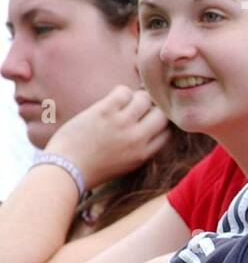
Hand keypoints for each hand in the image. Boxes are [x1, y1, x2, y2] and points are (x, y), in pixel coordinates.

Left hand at [45, 85, 170, 189]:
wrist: (65, 170)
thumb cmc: (91, 169)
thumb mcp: (126, 165)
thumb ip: (141, 149)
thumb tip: (148, 126)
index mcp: (144, 154)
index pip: (168, 132)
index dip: (162, 124)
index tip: (152, 121)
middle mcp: (137, 138)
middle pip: (162, 114)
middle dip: (154, 110)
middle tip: (140, 109)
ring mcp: (122, 124)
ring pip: (145, 99)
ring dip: (137, 98)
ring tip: (125, 103)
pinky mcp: (105, 112)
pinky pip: (124, 91)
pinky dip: (121, 92)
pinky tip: (112, 100)